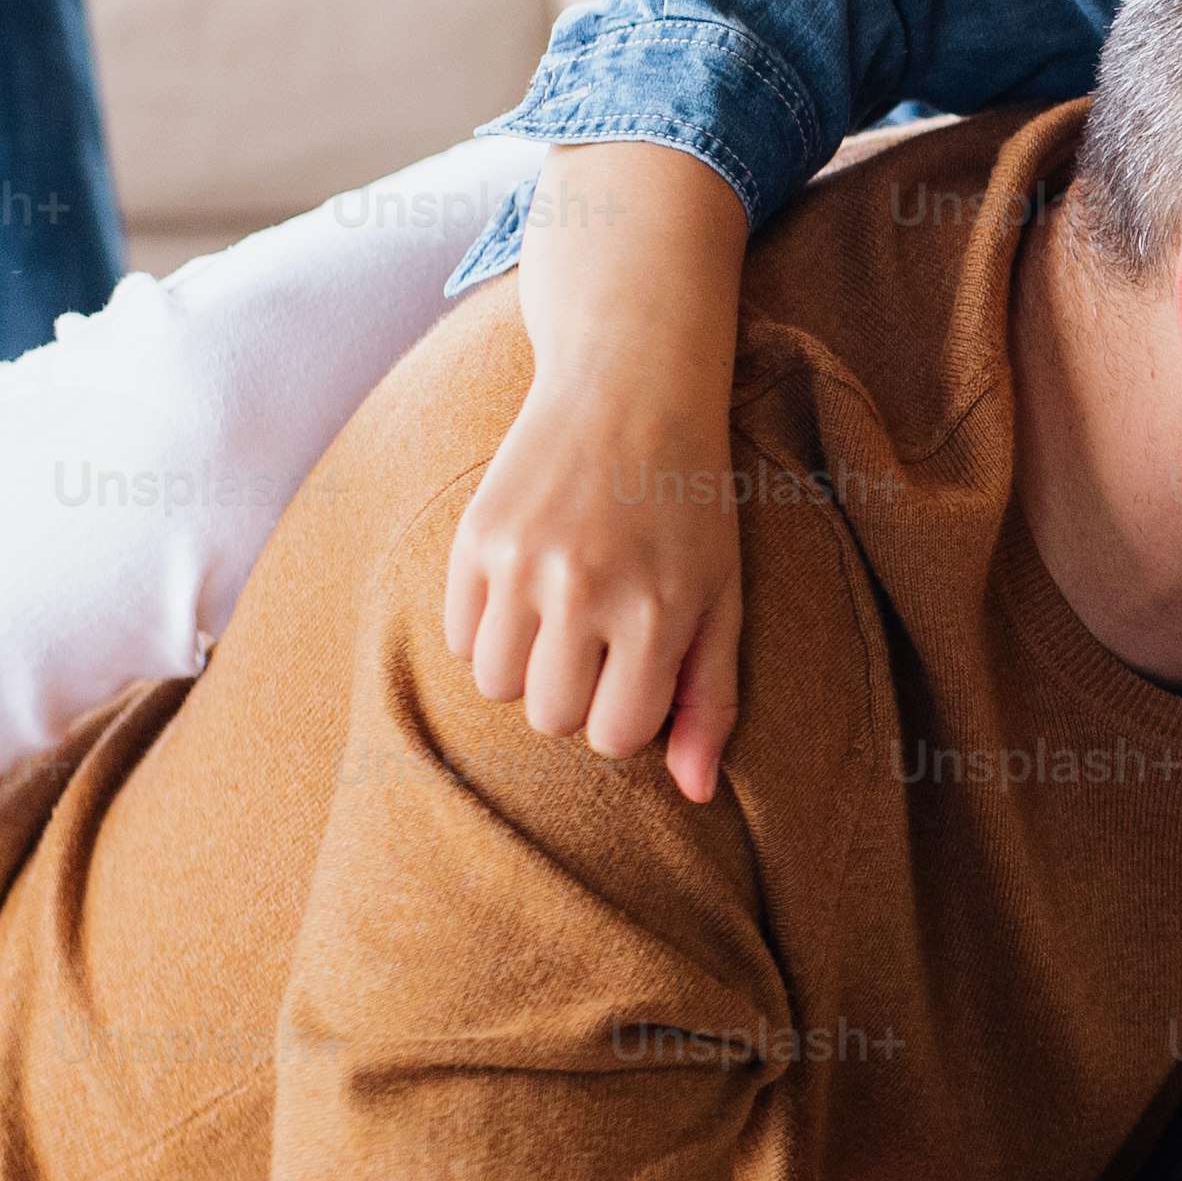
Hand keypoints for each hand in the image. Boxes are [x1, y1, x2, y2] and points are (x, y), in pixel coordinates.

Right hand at [443, 361, 745, 799]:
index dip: (625, 715)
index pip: (613, 736)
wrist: (631, 385)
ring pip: (494, 685)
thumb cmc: (690, 504)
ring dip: (525, 667)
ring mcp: (522, 563)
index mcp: (658, 611)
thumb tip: (696, 794)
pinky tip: (525, 582)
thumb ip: (711, 698)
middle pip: (550, 717)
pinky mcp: (474, 537)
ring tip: (560, 613)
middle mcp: (585, 590)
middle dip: (576, 693)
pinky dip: (485, 628)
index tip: (638, 670)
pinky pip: (458, 636)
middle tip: (600, 636)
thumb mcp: (723, 596)